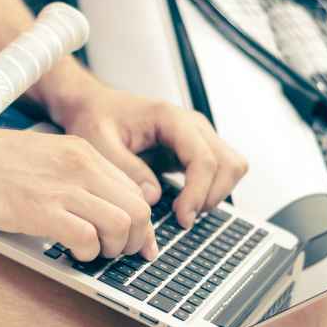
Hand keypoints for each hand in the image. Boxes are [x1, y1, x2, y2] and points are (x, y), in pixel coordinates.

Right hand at [0, 123, 156, 261]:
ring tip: (90, 253)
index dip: (141, 225)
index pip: (135, 191)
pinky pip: (86, 239)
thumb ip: (70, 179)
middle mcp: (79, 166)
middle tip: (113, 254)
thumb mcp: (40, 158)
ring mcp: (60, 187)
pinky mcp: (38, 210)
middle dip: (132, 241)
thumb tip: (93, 212)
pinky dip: (84, 254)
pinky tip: (69, 252)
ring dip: (111, 250)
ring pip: (120, 225)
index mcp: (81, 153)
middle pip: (138, 211)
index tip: (135, 244)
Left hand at [48, 85, 248, 228]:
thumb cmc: (96, 118)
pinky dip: (211, 191)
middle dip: (211, 196)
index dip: (197, 192)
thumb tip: (153, 196)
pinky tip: (186, 203)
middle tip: (183, 219)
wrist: (94, 106)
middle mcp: (191, 125)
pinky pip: (220, 171)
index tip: (182, 217)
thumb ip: (126, 168)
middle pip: (228, 163)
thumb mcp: (98, 143)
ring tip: (185, 213)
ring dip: (215, 194)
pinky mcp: (194, 150)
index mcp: (169, 118)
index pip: (203, 157)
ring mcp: (197, 136)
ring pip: (232, 167)